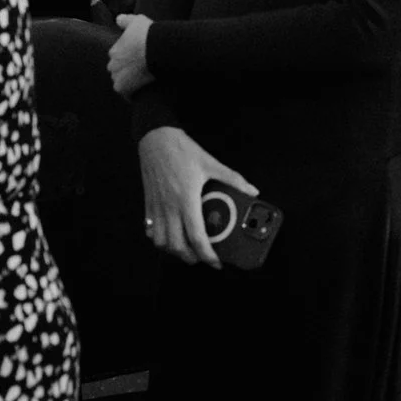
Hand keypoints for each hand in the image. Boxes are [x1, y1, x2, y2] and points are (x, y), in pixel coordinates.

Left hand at [108, 14, 153, 97]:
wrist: (157, 48)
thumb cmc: (148, 34)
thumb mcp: (136, 21)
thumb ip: (126, 20)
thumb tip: (118, 19)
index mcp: (114, 51)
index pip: (117, 58)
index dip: (127, 59)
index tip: (136, 60)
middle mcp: (112, 64)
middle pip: (116, 71)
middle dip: (125, 71)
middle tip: (139, 71)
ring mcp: (117, 77)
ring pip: (120, 82)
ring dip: (128, 83)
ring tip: (141, 83)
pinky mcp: (123, 88)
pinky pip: (126, 95)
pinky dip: (132, 95)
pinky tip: (140, 93)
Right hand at [137, 126, 256, 267]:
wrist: (156, 138)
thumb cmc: (181, 150)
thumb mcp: (211, 163)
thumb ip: (233, 178)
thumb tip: (252, 190)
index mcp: (186, 199)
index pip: (196, 237)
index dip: (207, 255)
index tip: (216, 262)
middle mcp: (169, 207)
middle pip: (177, 246)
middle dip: (191, 258)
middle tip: (203, 257)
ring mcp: (157, 207)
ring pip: (161, 242)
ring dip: (174, 251)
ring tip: (187, 249)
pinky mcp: (148, 204)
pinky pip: (150, 230)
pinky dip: (159, 240)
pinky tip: (169, 236)